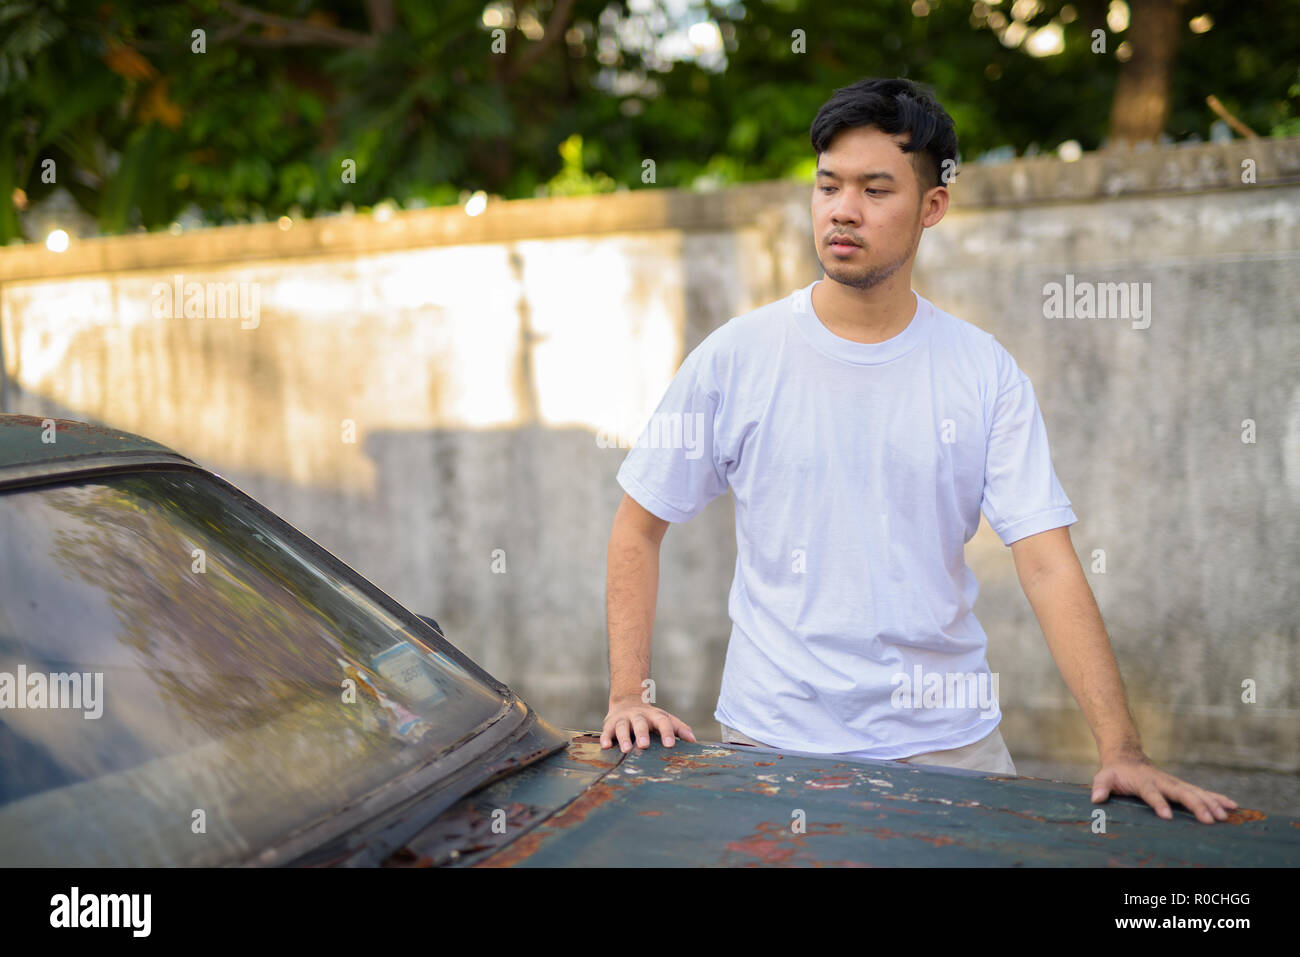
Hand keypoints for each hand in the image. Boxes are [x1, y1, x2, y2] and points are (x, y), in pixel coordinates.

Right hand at [601, 694, 696, 751]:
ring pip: (622, 726)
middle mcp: (638, 716)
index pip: (663, 722)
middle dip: (642, 734)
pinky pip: (606, 731)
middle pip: (640, 723)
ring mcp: (623, 719)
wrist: (627, 702)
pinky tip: (606, 746)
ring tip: (626, 749)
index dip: (667, 733)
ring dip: (624, 737)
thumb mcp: (665, 719)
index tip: (670, 745)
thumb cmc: (650, 717)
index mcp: (654, 716)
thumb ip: (679, 728)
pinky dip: (605, 737)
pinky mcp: (609, 724)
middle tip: (644, 745)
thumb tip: (694, 740)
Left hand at [1091, 752, 1238, 823]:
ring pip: (1196, 793)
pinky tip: (1233, 806)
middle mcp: (1163, 781)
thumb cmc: (1115, 772)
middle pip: (1181, 793)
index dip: (1158, 803)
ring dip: (1211, 804)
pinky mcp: (1182, 786)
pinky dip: (1217, 798)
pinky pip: (1202, 792)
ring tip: (1225, 816)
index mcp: (1144, 781)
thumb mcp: (1104, 777)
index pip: (1151, 793)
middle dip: (1195, 806)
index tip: (1167, 816)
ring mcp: (1175, 783)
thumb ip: (1100, 787)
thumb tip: (1095, 798)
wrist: (1127, 757)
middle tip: (1209, 820)